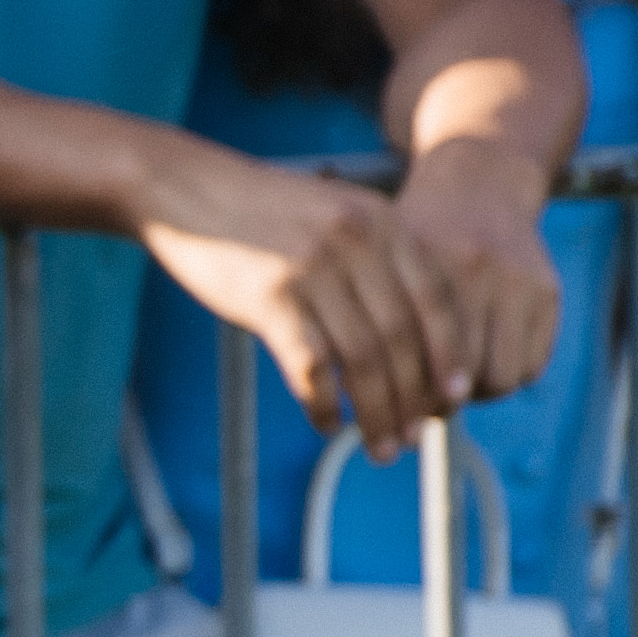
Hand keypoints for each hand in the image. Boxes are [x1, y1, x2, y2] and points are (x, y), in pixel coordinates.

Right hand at [139, 139, 518, 449]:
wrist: (185, 189)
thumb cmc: (262, 214)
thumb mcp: (335, 216)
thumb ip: (376, 260)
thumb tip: (412, 340)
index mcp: (382, 222)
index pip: (435, 301)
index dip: (448, 356)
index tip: (452, 399)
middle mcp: (356, 242)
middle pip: (402, 338)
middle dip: (413, 398)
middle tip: (413, 437)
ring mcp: (313, 270)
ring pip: (363, 360)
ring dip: (376, 414)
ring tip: (379, 447)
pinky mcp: (269, 298)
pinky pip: (311, 368)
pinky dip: (324, 404)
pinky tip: (326, 424)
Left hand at [391, 137, 566, 406]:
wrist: (478, 186)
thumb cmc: (418, 242)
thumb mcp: (387, 270)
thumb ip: (376, 326)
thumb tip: (365, 402)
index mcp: (425, 269)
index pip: (421, 364)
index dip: (410, 398)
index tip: (397, 411)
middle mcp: (476, 272)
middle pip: (464, 378)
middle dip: (443, 400)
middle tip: (426, 400)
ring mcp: (518, 281)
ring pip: (503, 379)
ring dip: (480, 390)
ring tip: (458, 378)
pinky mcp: (548, 291)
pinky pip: (533, 366)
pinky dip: (510, 373)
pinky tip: (488, 357)